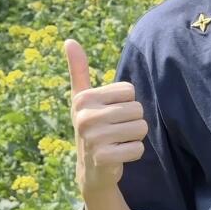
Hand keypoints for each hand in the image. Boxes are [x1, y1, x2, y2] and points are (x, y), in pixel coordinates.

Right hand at [64, 38, 147, 195]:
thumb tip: (69, 40)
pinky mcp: (104, 158)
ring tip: (117, 142)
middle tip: (115, 131)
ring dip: (135, 137)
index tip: (109, 113)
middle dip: (132, 121)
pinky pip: (138, 148)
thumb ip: (79, 69)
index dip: (126, 103)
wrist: (90, 169)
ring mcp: (94, 139)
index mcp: (84, 98)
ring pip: (141, 128)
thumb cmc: (91, 126)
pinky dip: (133, 153)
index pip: (130, 90)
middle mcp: (86, 117)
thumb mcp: (83, 98)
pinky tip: (118, 156)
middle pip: (137, 109)